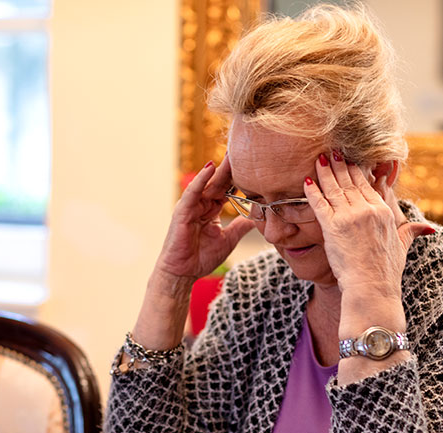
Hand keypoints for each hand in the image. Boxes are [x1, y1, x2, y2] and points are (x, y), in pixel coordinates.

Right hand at [154, 156, 254, 283]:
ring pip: (208, 183)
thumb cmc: (200, 258)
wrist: (182, 273)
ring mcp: (191, 206)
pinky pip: (193, 191)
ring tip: (231, 153)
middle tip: (245, 149)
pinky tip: (211, 167)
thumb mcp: (228, 240)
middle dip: (231, 167)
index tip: (255, 163)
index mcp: (211, 210)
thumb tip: (260, 219)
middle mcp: (201, 205)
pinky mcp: (182, 211)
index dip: (240, 177)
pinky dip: (201, 179)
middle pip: (219, 182)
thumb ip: (241, 227)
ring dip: (219, 169)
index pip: (228, 189)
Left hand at [303, 151, 431, 295]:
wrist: (372, 287)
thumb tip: (427, 228)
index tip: (352, 160)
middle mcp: (368, 210)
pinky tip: (306, 180)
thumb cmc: (386, 271)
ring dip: (326, 172)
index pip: (368, 185)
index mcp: (384, 212)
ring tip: (319, 158)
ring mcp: (350, 217)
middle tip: (332, 152)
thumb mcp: (402, 247)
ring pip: (335, 188)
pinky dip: (313, 191)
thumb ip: (411, 232)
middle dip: (341, 165)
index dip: (358, 171)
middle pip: (351, 182)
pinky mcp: (333, 227)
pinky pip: (320, 203)